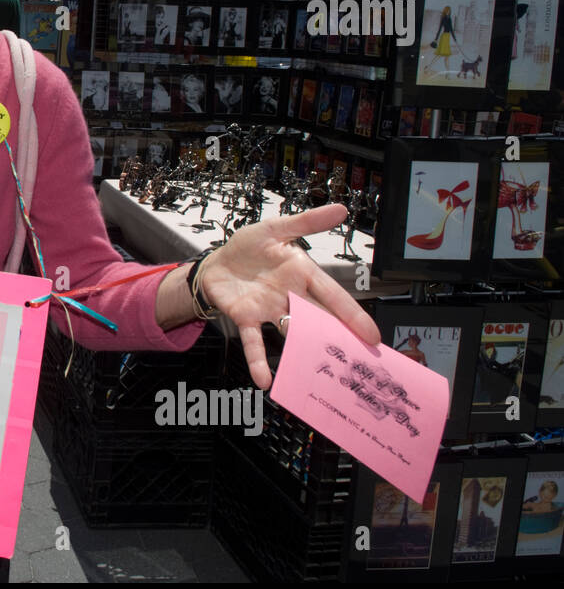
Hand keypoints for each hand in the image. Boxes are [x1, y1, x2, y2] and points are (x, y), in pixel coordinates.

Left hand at [199, 203, 379, 389]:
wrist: (216, 261)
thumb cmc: (248, 247)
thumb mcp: (276, 229)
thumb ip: (306, 222)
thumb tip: (340, 209)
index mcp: (302, 274)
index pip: (332, 295)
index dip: (352, 315)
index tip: (372, 335)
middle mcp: (290, 296)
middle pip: (318, 319)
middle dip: (337, 339)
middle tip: (358, 362)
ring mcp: (269, 310)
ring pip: (292, 332)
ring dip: (304, 351)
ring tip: (319, 372)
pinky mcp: (246, 318)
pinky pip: (255, 341)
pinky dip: (259, 361)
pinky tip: (265, 380)